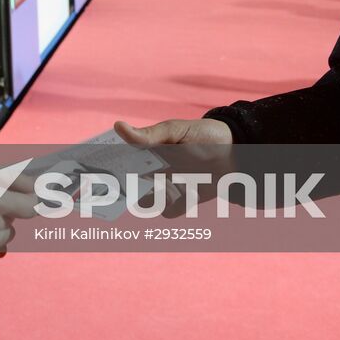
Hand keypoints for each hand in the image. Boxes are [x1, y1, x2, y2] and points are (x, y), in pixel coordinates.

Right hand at [115, 118, 233, 216]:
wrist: (238, 152)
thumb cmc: (204, 135)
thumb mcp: (175, 130)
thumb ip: (149, 134)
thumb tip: (118, 127)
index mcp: (147, 153)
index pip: (122, 163)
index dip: (110, 170)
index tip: (102, 174)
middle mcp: (153, 172)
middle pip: (130, 188)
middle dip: (131, 190)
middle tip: (147, 182)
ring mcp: (167, 188)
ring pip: (148, 203)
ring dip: (159, 197)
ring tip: (176, 184)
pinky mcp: (183, 201)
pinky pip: (170, 212)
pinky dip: (178, 205)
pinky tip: (192, 191)